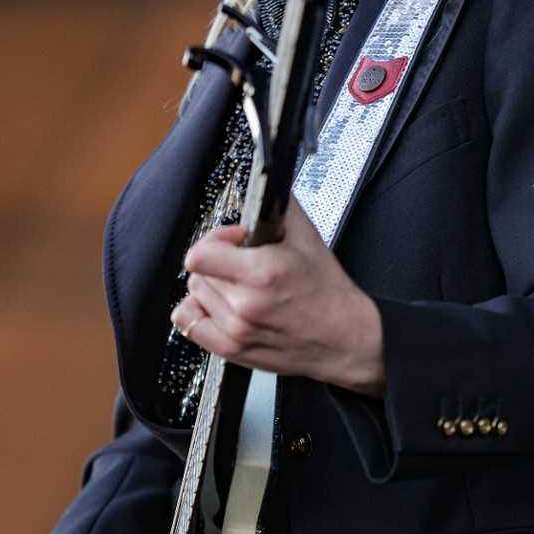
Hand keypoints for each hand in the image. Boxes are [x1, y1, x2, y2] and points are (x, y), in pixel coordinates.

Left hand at [171, 202, 385, 396]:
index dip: (216, 240)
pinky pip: (188, 322)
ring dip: (212, 285)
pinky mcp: (230, 349)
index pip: (201, 254)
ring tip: (239, 287)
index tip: (234, 242)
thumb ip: (283, 207)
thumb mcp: (311, 240)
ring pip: (195, 292)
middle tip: (244, 265)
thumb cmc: (329, 293)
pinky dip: (200, 310)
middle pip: (199, 271)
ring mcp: (235, 329)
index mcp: (263, 273)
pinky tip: (222, 306)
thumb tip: (267, 183)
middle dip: (219, 262)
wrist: (344, 339)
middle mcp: (246, 304)